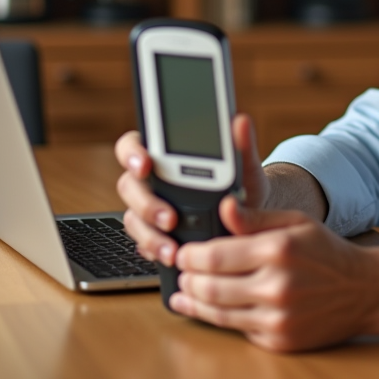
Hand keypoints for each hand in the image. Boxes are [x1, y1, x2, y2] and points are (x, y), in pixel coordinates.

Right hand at [114, 113, 268, 265]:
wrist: (250, 216)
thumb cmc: (243, 183)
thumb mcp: (245, 165)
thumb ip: (241, 144)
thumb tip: (241, 121)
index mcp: (164, 154)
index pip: (133, 145)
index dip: (132, 153)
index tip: (146, 165)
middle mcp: (151, 180)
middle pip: (128, 186)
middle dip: (145, 204)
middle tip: (170, 218)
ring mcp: (149, 208)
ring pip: (132, 218)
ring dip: (150, 235)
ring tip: (173, 250)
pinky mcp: (155, 234)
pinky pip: (143, 244)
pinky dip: (155, 251)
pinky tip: (172, 257)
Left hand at [169, 197, 378, 351]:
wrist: (365, 291)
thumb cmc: (327, 253)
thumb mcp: (295, 222)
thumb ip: (255, 216)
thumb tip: (224, 206)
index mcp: (278, 250)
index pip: (214, 255)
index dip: (189, 256)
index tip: (182, 252)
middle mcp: (276, 285)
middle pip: (209, 286)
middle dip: (187, 279)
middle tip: (180, 272)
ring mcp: (277, 317)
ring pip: (217, 312)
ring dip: (194, 302)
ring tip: (185, 293)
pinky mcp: (279, 339)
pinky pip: (237, 329)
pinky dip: (218, 318)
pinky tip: (208, 309)